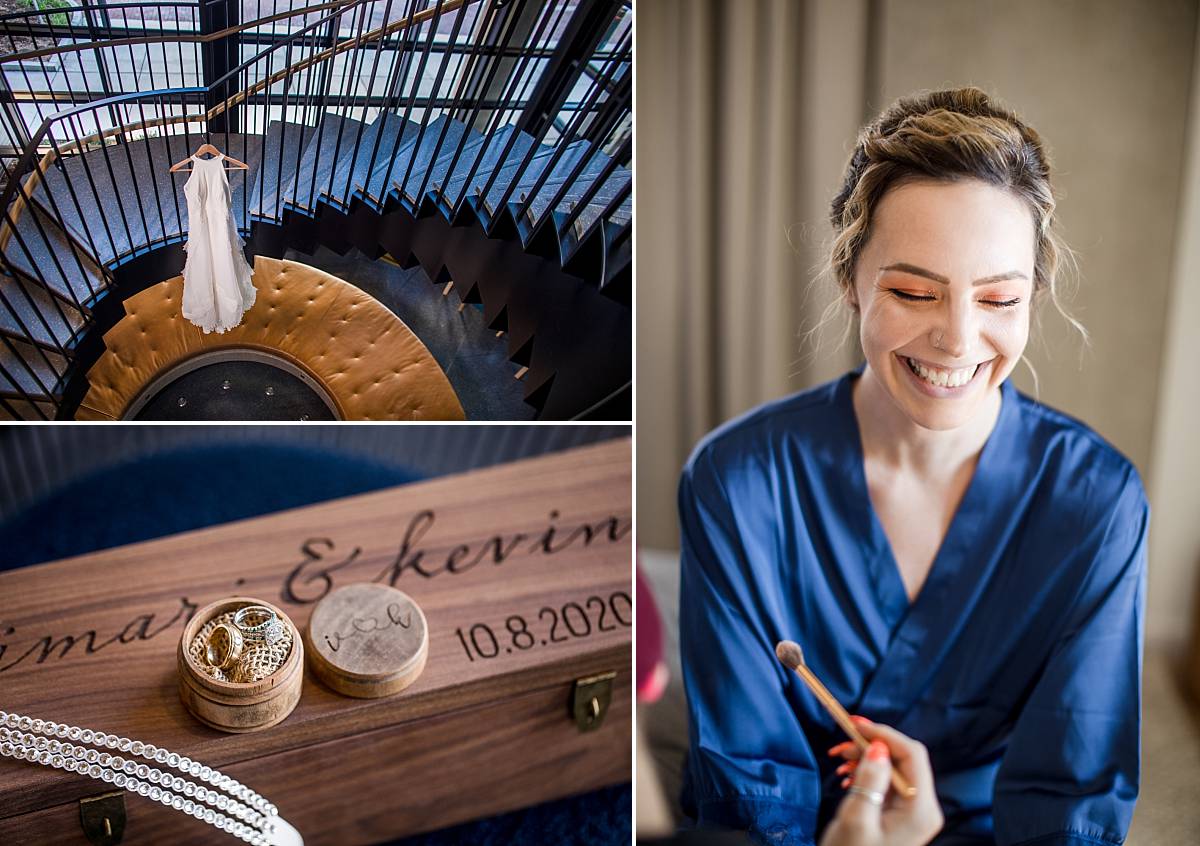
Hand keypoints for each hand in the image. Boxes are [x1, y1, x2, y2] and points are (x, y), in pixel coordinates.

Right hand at [819, 718, 943, 845]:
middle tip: (840, 741)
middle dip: (871, 745)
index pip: (912, 755)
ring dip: (865, 757)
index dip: (884, 733)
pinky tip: (848, 776)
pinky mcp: (899, 814)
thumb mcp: (856, 818)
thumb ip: (870, 779)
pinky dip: (866, 772)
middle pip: (903, 759)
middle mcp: (922, 808)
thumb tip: (878, 747)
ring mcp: (912, 812)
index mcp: (920, 810)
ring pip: (893, 767)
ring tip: (839, 759)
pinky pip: (886, 781)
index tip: (855, 723)